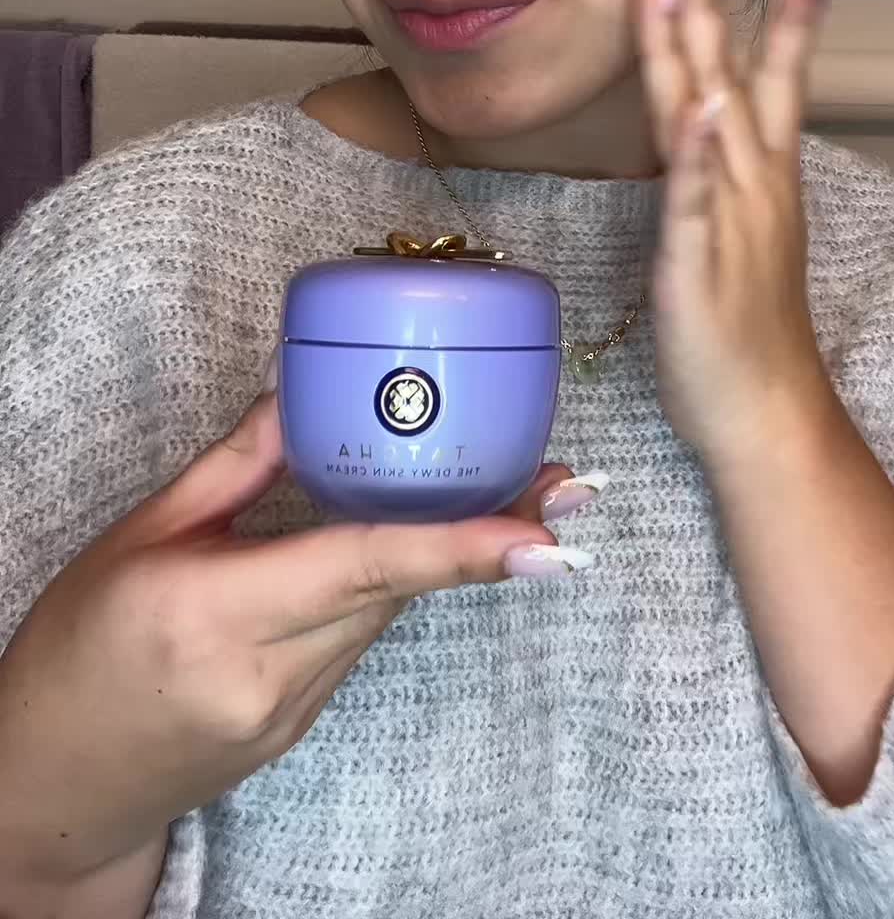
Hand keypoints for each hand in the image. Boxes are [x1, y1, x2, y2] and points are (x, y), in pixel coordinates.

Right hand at [0, 390, 571, 894]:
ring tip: (521, 496)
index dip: (460, 549)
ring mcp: (285, 712)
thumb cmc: (77, 646)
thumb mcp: (142, 532)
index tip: (546, 538)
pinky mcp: (296, 726)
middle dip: (487, 535)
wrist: (48, 781)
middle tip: (568, 483)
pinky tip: (404, 543)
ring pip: (384, 612)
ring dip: (443, 553)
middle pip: (394, 587)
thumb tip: (304, 386)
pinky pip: (358, 638)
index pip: (359, 569)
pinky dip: (386, 585)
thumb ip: (237, 462)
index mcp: (212, 613)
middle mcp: (262, 673)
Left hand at [636, 0, 852, 471]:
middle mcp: (752, 182)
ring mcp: (727, 219)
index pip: (782, 73)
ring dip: (694, 45)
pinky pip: (692, 198)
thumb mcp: (738, 223)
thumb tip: (706, 108)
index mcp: (764, 172)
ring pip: (707, 116)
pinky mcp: (693, 263)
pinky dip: (696, 151)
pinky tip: (699, 107)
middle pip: (734, 72)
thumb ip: (723, 163)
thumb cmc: (745, 321)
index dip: (794, 11)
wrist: (765, 411)